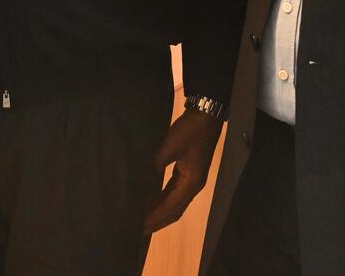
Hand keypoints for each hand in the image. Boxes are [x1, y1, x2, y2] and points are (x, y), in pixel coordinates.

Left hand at [143, 108, 222, 233]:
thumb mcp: (170, 146)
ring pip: (174, 203)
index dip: (155, 218)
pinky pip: (173, 192)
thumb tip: (138, 179)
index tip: (139, 227)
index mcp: (191, 183)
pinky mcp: (187, 171)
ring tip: (143, 219)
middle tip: (138, 229)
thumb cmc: (190, 131)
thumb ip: (154, 163)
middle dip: (157, 221)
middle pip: (174, 211)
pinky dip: (162, 199)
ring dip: (160, 212)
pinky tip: (150, 199)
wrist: (205, 115)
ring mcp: (191, 179)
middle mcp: (193, 186)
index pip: (170, 208)